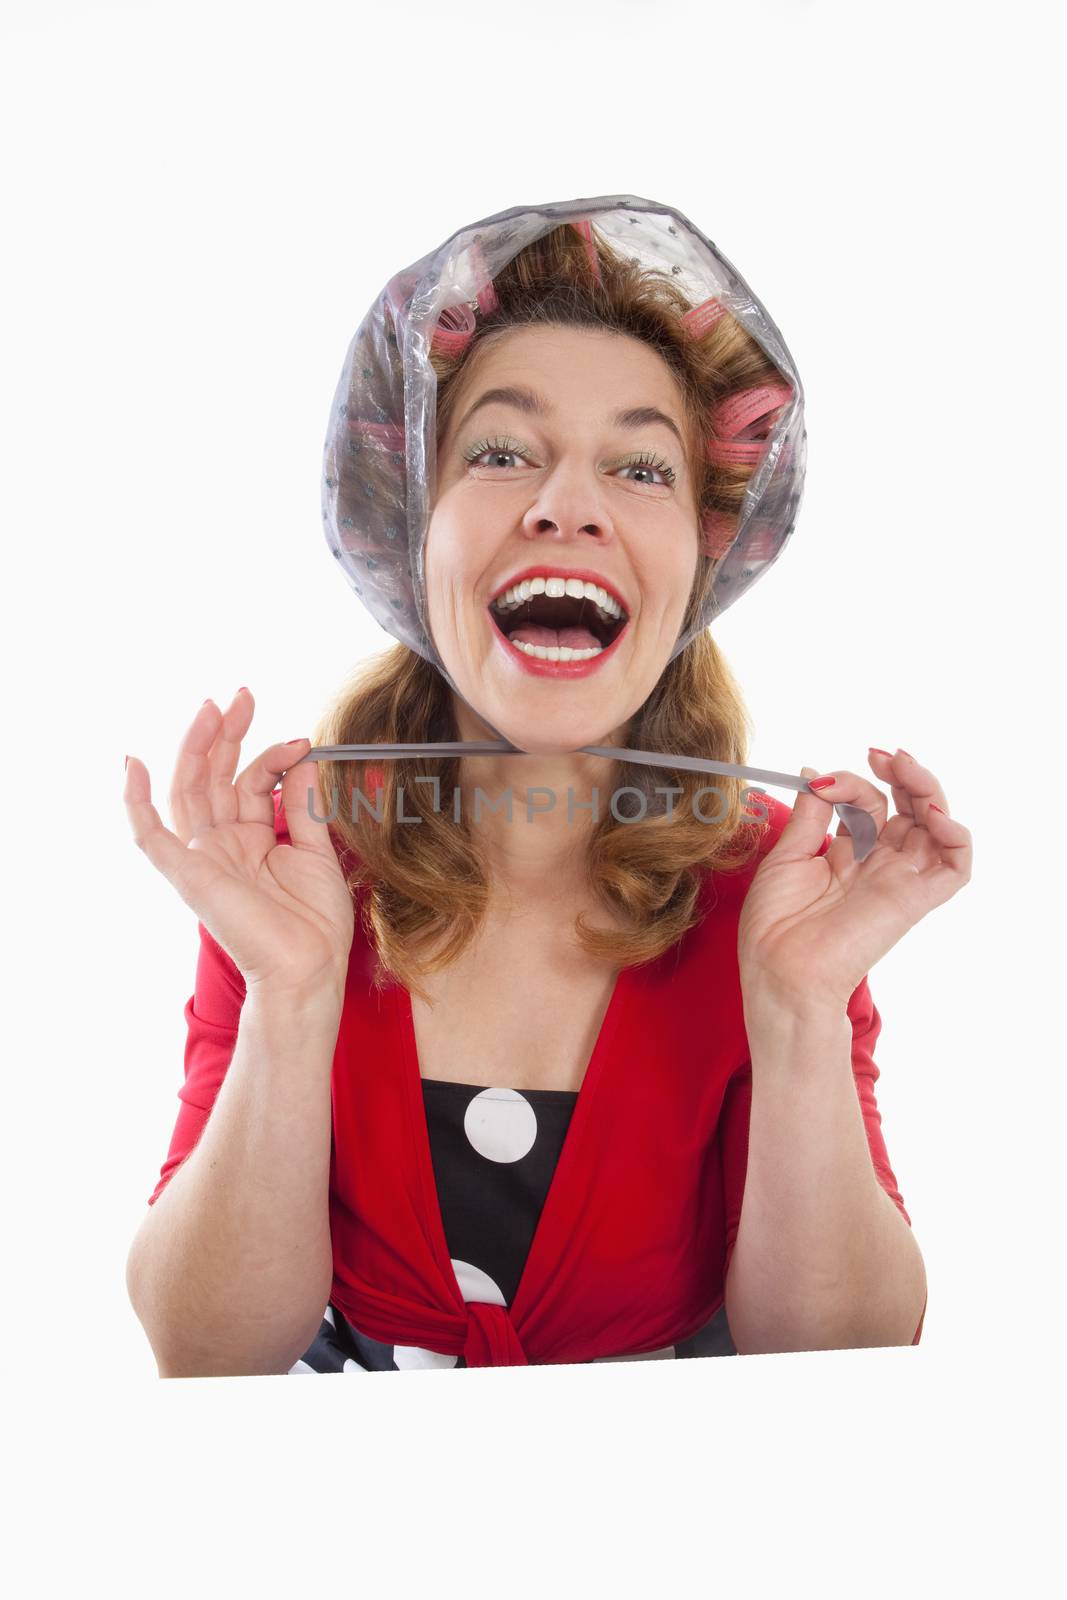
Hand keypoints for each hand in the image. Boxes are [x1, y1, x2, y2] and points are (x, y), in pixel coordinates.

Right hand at [124, 688, 353, 996]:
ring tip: (209, 710)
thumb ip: (306, 805)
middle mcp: (224, 843)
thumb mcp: (318, 852)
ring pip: (187, 791)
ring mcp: (203, 856)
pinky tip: (132, 765)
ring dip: (194, 748)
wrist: (309, 968)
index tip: (302, 741)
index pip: (252, 781)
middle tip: (240, 696)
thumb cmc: (315, 924)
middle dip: (225, 734)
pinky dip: (136, 802)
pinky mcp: (188, 874)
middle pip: (213, 776)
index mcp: (253, 838)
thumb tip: (304, 757)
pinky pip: (151, 837)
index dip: (273, 755)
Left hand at [737, 748, 972, 1009]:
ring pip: (937, 827)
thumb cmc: (775, 925)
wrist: (780, 971)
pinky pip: (956, 866)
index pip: (868, 804)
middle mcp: (880, 864)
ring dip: (928, 790)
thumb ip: (810, 815)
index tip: (821, 782)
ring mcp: (900, 880)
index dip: (850, 783)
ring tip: (904, 768)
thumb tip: (815, 771)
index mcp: (850, 855)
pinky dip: (955, 834)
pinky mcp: (915, 899)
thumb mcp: (787, 856)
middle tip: (882, 755)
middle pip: (910, 809)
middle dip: (902, 775)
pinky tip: (932, 813)